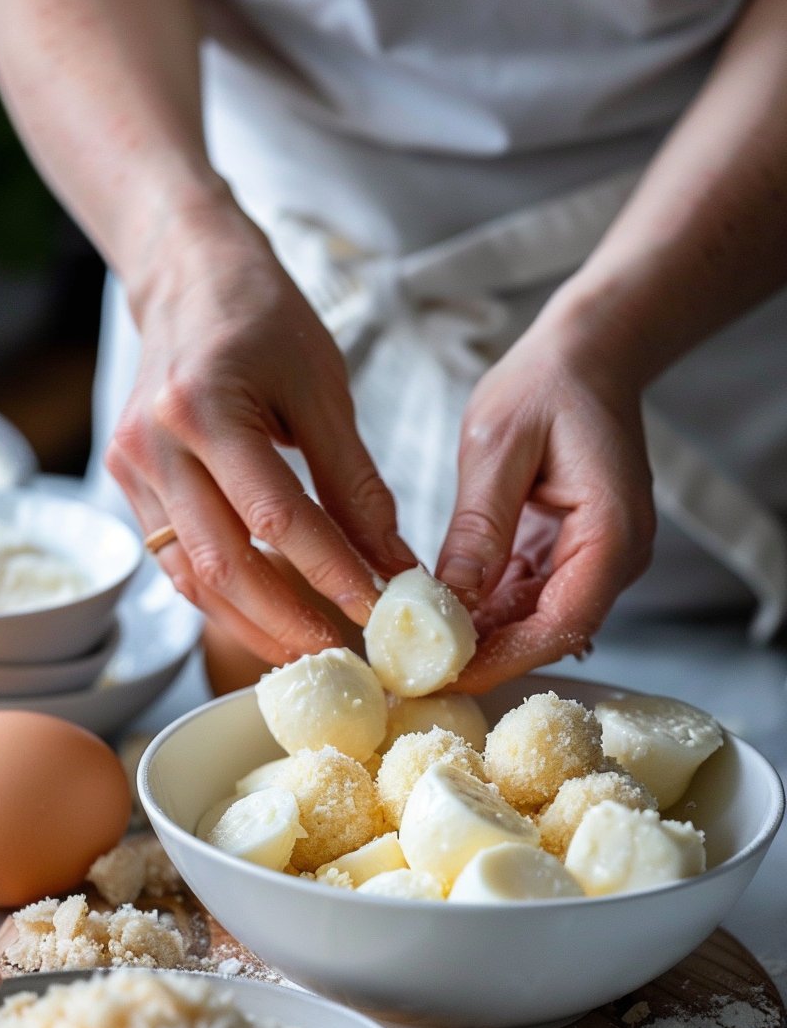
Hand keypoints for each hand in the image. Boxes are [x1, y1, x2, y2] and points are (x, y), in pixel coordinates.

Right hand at [106, 196, 415, 665]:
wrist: (187, 278)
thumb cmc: (263, 318)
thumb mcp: (324, 389)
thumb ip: (356, 483)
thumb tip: (395, 563)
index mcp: (203, 407)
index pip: (276, 518)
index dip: (331, 573)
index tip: (380, 613)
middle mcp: (154, 445)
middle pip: (223, 565)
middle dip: (288, 622)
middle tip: (344, 657)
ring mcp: (131, 468)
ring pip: (191, 578)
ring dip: (252, 625)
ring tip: (310, 652)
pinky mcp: (127, 484)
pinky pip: (175, 562)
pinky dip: (223, 599)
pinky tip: (267, 619)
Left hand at [436, 307, 655, 690]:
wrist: (590, 352)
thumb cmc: (550, 382)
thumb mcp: (498, 447)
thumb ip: (479, 527)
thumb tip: (451, 602)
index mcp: (611, 535)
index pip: (561, 625)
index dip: (503, 659)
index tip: (445, 675)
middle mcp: (614, 557)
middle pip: (549, 633)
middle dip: (485, 655)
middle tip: (414, 668)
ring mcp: (597, 558)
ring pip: (536, 619)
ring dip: (482, 634)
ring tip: (416, 643)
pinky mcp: (574, 552)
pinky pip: (530, 594)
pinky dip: (488, 605)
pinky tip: (442, 609)